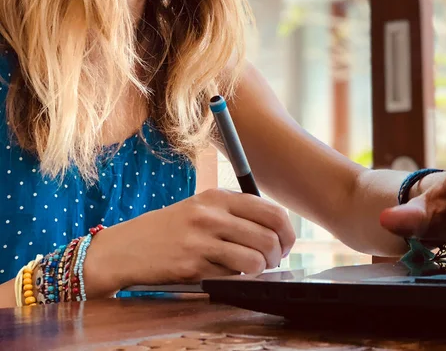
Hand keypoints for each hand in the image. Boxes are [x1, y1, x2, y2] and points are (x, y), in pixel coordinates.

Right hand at [83, 189, 295, 296]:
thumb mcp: (201, 208)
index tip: (286, 243)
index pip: (271, 211)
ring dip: (261, 270)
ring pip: (256, 259)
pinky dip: (237, 279)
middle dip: (278, 254)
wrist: (126, 247)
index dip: (287, 231)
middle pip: (269, 236)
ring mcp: (202, 239)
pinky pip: (232, 276)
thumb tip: (275, 231)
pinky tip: (226, 274)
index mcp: (218, 197)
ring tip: (253, 270)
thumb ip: (235, 213)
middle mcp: (212, 214)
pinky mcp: (193, 264)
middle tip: (273, 261)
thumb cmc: (169, 229)